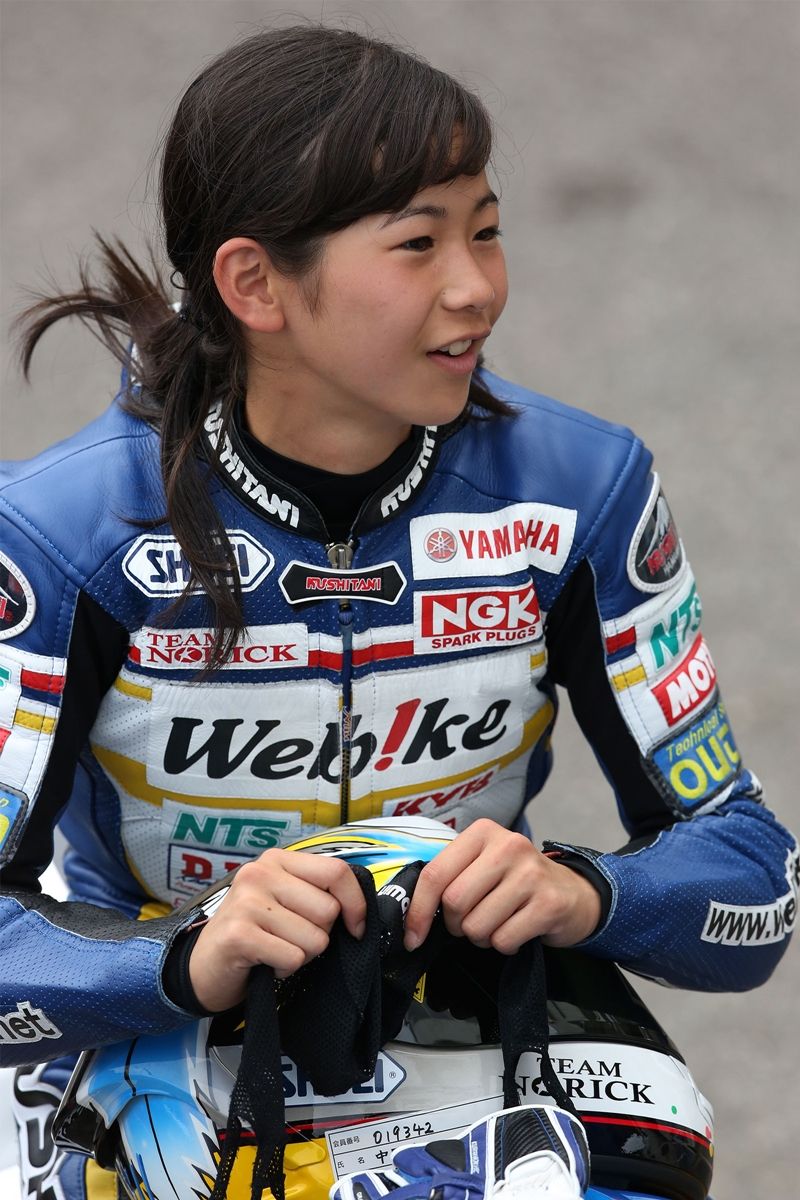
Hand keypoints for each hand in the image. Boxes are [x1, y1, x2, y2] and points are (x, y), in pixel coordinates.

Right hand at [188, 849, 366, 1011]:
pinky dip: (284, 968)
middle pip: (329, 910)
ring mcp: (247, 901)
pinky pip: (293, 957)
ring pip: (315, 938)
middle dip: (320, 935)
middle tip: (291, 938)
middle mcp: (260, 873)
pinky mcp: (239, 934)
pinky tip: (265, 961)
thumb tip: (360, 910)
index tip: (356, 927)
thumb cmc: (254, 932)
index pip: (336, 871)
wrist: (203, 967)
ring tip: (275, 949)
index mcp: (277, 860)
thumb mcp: (283, 900)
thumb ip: (315, 893)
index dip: (356, 903)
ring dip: (301, 954)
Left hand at [403, 819, 600, 954]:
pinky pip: (503, 940)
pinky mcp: (549, 903)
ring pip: (477, 926)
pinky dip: (504, 944)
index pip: (435, 874)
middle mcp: (508, 846)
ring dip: (481, 936)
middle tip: (471, 921)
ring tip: (498, 922)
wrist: (573, 892)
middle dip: (456, 924)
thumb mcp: (483, 863)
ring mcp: (531, 874)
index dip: (418, 910)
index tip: (413, 935)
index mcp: (483, 832)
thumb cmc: (516, 880)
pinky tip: (517, 928)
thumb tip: (410, 914)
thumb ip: (450, 876)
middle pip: (454, 902)